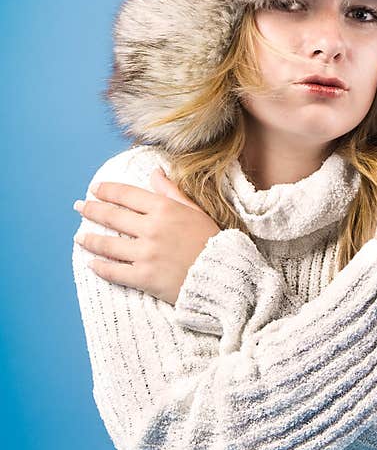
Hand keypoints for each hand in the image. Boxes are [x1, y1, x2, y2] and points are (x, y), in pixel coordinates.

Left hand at [73, 168, 221, 304]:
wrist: (225, 275)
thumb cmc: (212, 242)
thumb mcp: (195, 211)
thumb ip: (172, 192)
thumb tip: (155, 172)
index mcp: (165, 209)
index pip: (126, 195)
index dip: (107, 190)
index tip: (96, 189)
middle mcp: (152, 229)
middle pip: (111, 216)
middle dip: (91, 210)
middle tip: (80, 207)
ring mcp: (146, 254)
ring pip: (107, 244)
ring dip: (89, 240)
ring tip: (80, 237)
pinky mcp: (144, 277)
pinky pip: (114, 271)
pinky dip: (99, 267)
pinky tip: (92, 263)